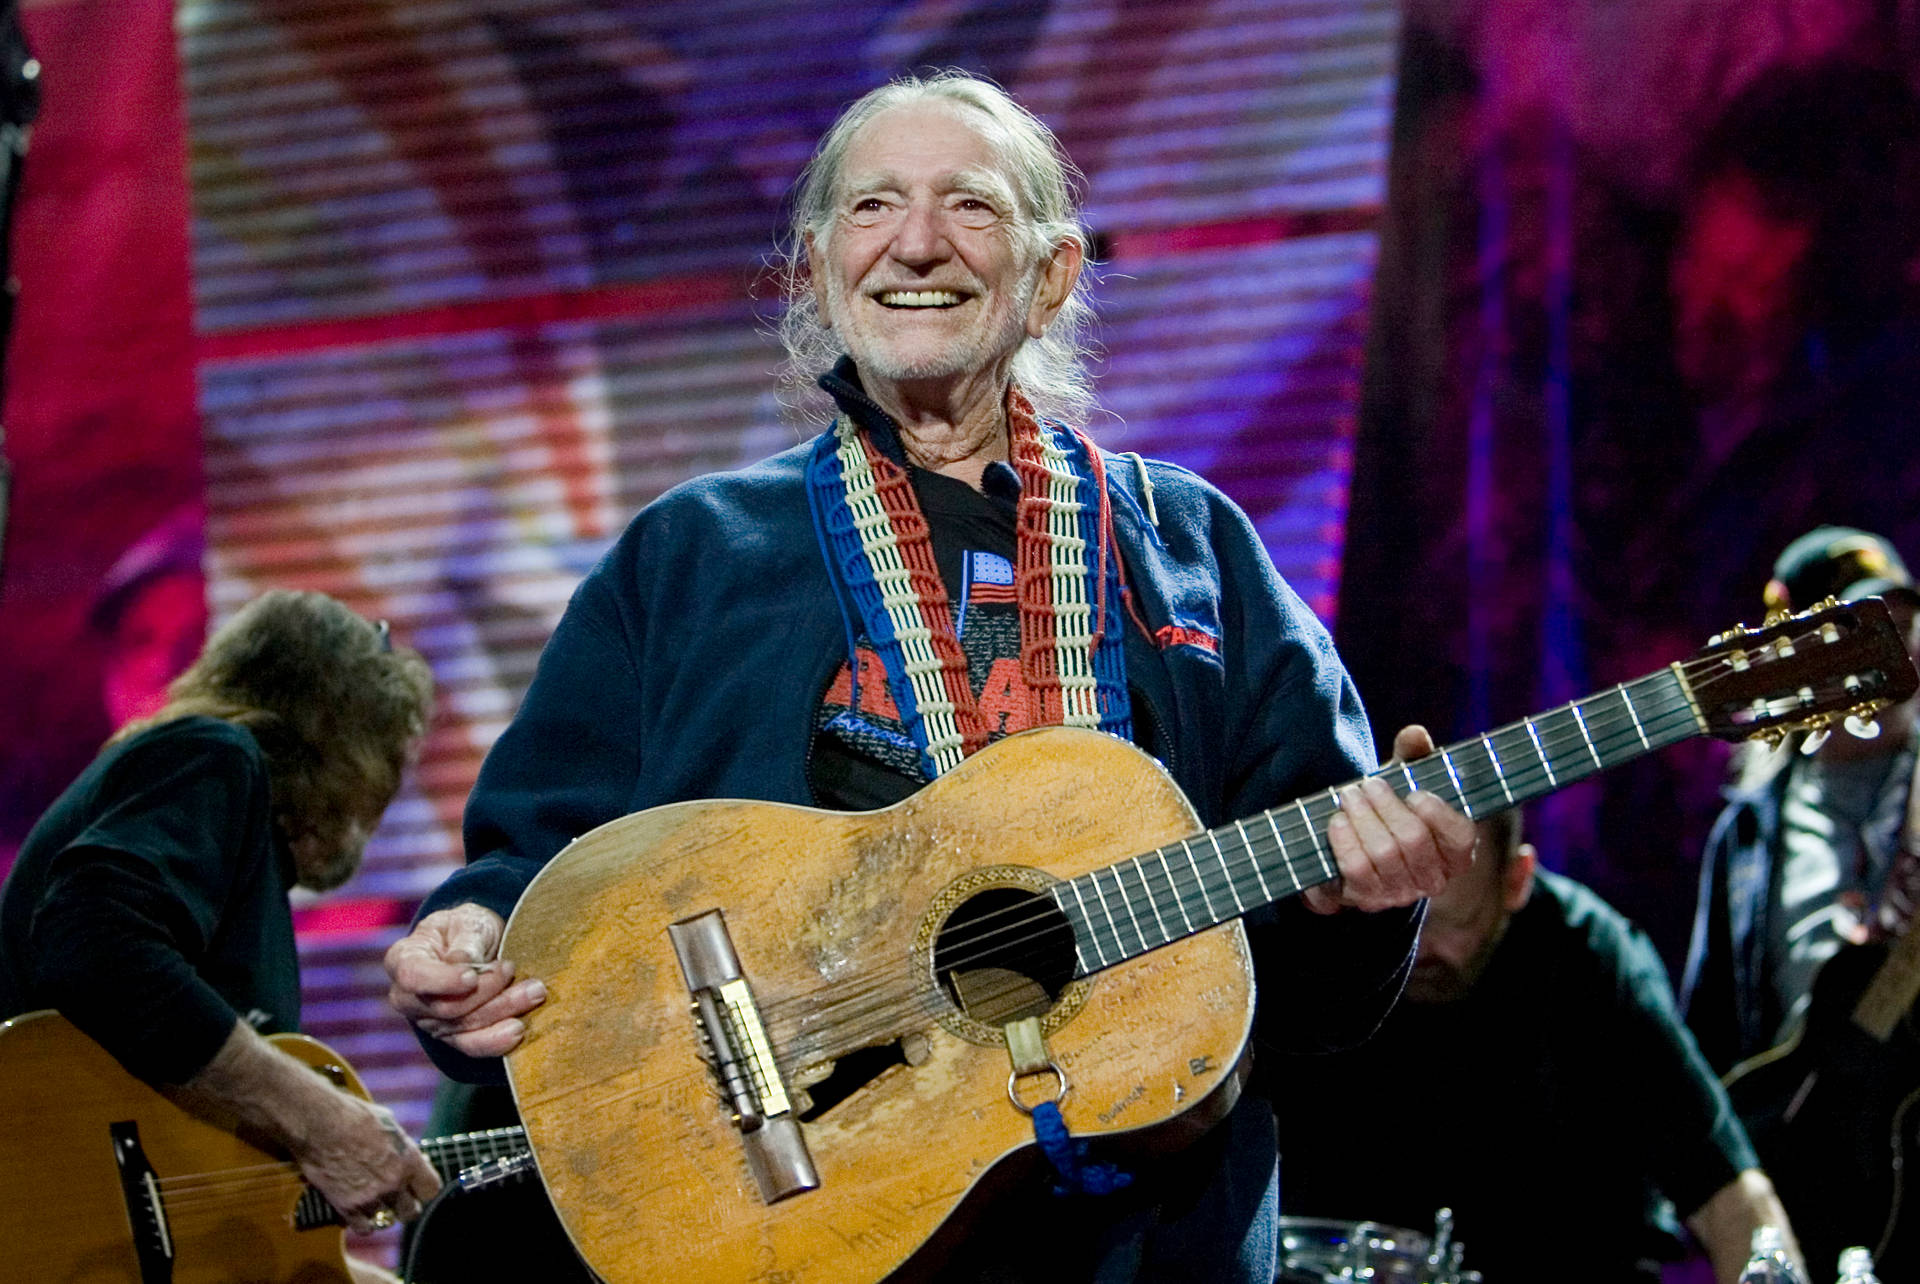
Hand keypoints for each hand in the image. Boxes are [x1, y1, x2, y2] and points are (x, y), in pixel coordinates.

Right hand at [289, 1090, 440, 1235]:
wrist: (321, 1125)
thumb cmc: (354, 1117)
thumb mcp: (390, 1126)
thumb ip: (401, 1148)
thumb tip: (409, 1158)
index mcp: (409, 1161)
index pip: (431, 1190)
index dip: (424, 1189)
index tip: (417, 1188)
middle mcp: (394, 1182)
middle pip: (411, 1212)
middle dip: (406, 1206)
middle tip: (397, 1199)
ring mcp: (371, 1197)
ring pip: (387, 1221)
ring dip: (383, 1214)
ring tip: (375, 1203)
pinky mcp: (347, 1207)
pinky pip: (364, 1228)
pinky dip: (363, 1223)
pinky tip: (360, 1212)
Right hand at [384, 904, 544, 1056]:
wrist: (479, 946)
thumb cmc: (468, 929)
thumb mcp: (469, 921)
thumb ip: (466, 939)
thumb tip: (462, 962)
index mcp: (403, 960)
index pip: (413, 976)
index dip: (442, 980)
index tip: (472, 976)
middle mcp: (409, 998)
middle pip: (445, 1007)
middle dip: (486, 991)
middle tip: (513, 969)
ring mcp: (430, 1021)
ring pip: (464, 1027)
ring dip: (502, 1011)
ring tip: (533, 992)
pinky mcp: (453, 1037)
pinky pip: (472, 1046)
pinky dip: (496, 1041)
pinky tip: (517, 1030)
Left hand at [1302, 725, 1476, 913]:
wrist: (1352, 845)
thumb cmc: (1388, 809)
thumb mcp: (1404, 780)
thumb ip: (1413, 756)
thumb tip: (1415, 734)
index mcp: (1455, 852)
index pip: (1461, 838)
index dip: (1438, 814)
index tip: (1415, 793)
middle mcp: (1433, 879)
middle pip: (1413, 840)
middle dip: (1385, 806)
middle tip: (1366, 785)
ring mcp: (1399, 894)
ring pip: (1383, 853)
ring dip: (1362, 818)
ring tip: (1349, 797)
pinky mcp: (1366, 899)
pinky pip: (1355, 869)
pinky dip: (1344, 840)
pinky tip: (1337, 821)